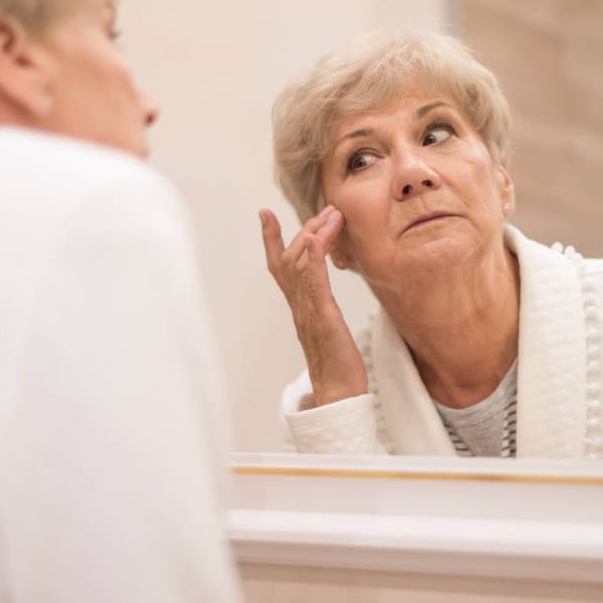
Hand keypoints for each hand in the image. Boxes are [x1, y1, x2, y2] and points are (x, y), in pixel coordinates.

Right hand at [259, 205, 367, 406]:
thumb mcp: (329, 330)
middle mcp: (299, 306)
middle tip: (326, 208)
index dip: (271, 239)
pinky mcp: (323, 318)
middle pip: (290, 259)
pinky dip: (312, 259)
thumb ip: (322, 311)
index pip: (280, 267)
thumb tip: (323, 301)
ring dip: (313, 235)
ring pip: (300, 265)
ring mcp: (308, 311)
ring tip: (331, 215)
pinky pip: (314, 284)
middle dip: (306, 228)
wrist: (338, 394)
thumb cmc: (337, 366)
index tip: (264, 213)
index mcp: (300, 307)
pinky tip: (315, 239)